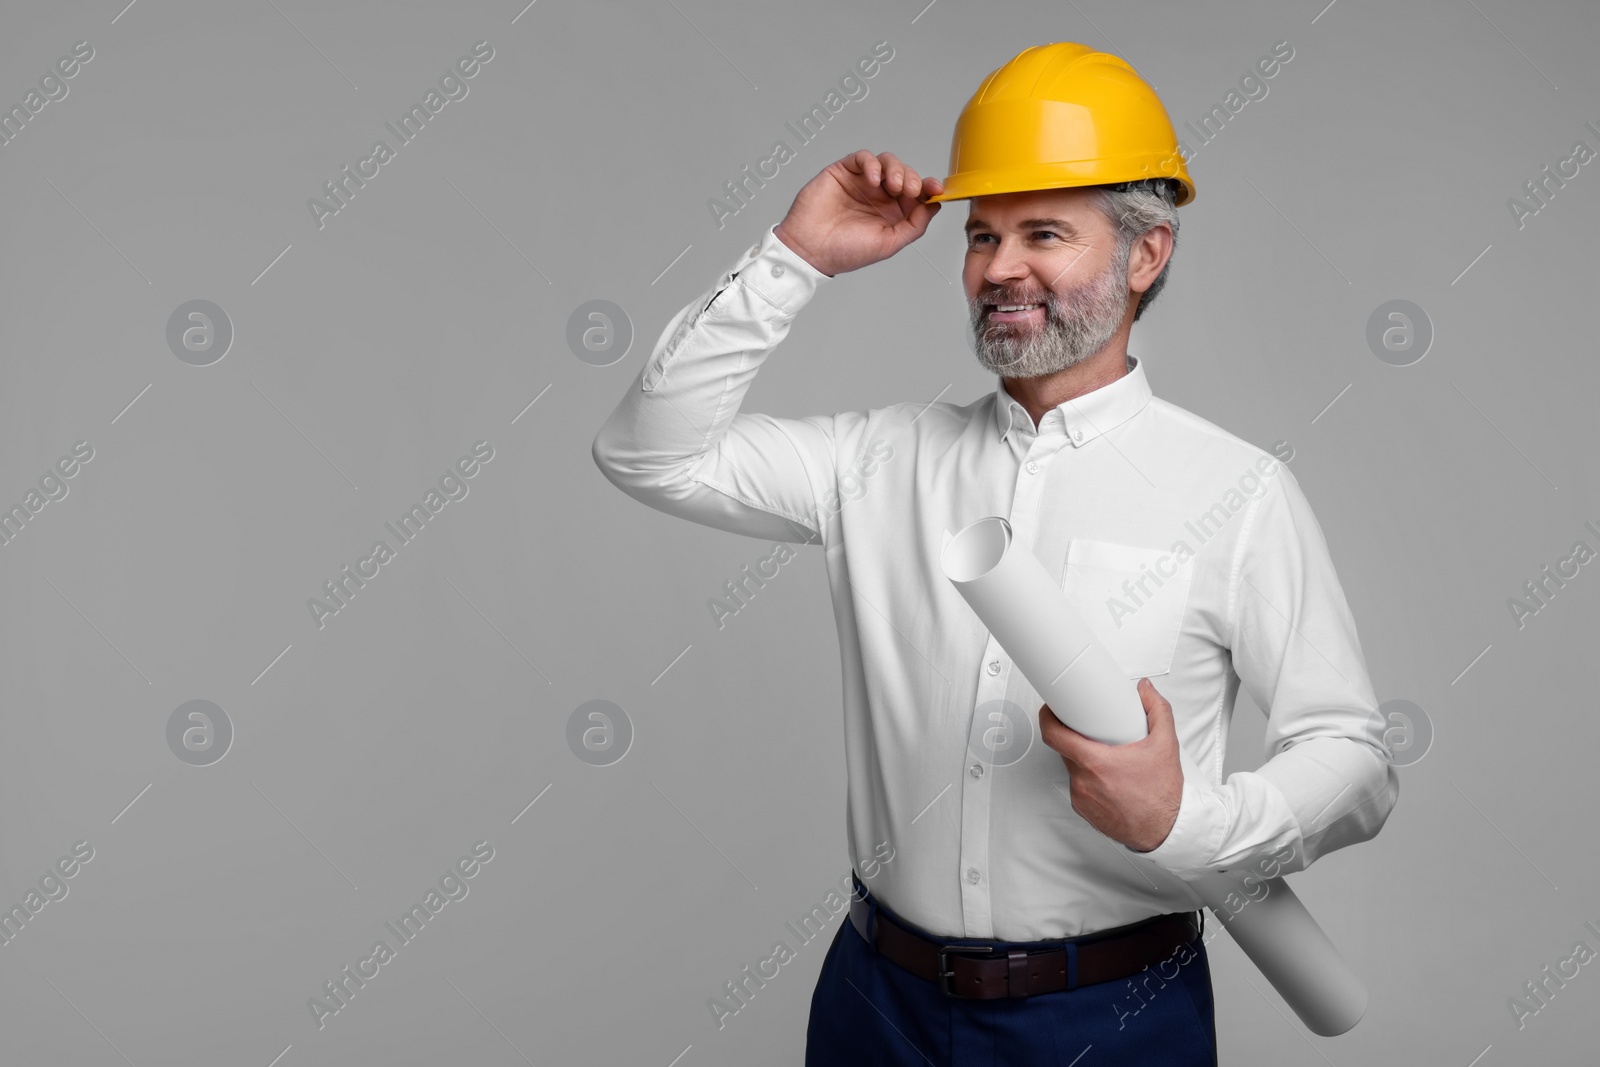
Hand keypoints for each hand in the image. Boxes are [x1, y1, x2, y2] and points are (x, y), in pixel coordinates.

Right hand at [773, 150, 943, 276]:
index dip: (928, 187)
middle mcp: (878, 196)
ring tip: (892, 184)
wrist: (810, 249)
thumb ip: (914, 225)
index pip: (916, 194)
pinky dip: (872, 164)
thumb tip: (934, 207)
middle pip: (905, 174)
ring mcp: (861, 182)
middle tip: (909, 190)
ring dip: (896, 168)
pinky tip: (873, 179)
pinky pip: (863, 158)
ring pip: (887, 162)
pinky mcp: (843, 172)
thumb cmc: (844, 251)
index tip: (936, 188)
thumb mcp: (889, 243)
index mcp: (892, 213)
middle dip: (911, 178)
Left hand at [1040, 678, 1183, 852]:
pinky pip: (1078, 787)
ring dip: (1084, 760)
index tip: (1051, 709)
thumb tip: (1146, 690)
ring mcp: (1081, 798)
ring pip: (1072, 769)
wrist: (1166, 832)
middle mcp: (1083, 781)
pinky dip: (1088, 780)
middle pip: (1065, 749)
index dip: (1047, 718)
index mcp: (1095, 763)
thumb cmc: (1163, 797)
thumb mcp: (1166, 745)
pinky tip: (1108, 780)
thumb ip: (1157, 710)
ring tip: (1107, 758)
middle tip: (1093, 731)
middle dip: (1076, 737)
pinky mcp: (1084, 811)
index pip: (1054, 735)